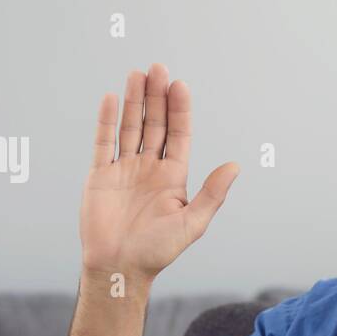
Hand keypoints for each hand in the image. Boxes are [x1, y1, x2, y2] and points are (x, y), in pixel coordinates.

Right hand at [80, 63, 239, 283]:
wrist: (120, 267)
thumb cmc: (158, 251)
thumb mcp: (192, 222)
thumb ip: (212, 193)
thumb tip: (236, 166)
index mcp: (173, 177)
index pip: (178, 135)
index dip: (179, 110)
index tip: (180, 85)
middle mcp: (150, 168)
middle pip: (155, 124)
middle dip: (157, 96)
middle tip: (158, 68)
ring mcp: (124, 170)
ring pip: (130, 127)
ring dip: (134, 101)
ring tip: (137, 74)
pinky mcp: (100, 176)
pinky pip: (103, 143)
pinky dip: (105, 121)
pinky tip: (110, 99)